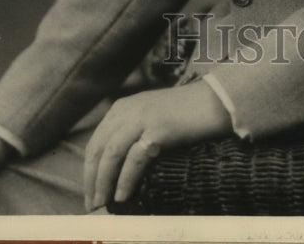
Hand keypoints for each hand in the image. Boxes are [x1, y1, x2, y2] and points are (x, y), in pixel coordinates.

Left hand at [83, 81, 231, 210]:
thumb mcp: (150, 116)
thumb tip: (115, 169)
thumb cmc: (185, 113)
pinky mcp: (158, 129)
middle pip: (99, 149)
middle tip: (93, 204)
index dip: (89, 169)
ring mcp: (143, 118)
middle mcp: (128, 110)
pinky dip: (125, 180)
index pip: (96, 142)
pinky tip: (123, 195)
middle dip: (92, 179)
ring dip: (104, 182)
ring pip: (111, 154)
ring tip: (103, 203)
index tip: (90, 192)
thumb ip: (131, 132)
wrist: (215, 101)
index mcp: (122, 107)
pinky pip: (134, 159)